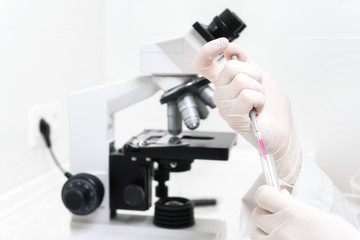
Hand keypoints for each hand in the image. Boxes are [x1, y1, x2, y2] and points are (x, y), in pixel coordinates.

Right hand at [193, 38, 300, 183]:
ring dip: (258, 90)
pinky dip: (259, 101)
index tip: (223, 44)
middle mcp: (221, 93)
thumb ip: (244, 62)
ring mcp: (225, 106)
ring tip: (258, 102)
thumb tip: (231, 49)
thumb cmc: (272, 107)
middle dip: (253, 74)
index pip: (204, 64)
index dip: (208, 50)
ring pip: (241, 81)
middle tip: (258, 89)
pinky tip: (258, 110)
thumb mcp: (259, 76)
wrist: (282, 130)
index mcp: (224, 83)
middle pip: (231, 67)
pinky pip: (247, 97)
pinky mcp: (233, 118)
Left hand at [251, 185, 359, 239]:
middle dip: (266, 213)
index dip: (266, 193)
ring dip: (265, 232)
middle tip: (280, 217)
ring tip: (283, 234)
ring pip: (256, 234)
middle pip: (257, 214)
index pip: (262, 195)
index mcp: (294, 215)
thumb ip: (297, 205)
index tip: (271, 195)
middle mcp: (282, 231)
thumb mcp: (323, 217)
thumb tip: (280, 195)